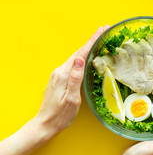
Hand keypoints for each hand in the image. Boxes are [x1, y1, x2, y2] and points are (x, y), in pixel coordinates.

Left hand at [0, 25, 109, 154]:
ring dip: (88, 48)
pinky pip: (74, 64)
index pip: (81, 53)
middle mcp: (60, 71)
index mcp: (63, 74)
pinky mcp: (60, 79)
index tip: (101, 30)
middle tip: (103, 30)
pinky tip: (88, 56)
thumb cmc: (60, 115)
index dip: (92, 41)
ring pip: (76, 57)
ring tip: (99, 40)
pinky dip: (83, 56)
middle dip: (91, 40)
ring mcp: (59, 75)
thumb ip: (75, 78)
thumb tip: (80, 60)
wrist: (46, 124)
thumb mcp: (71, 98)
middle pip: (78, 52)